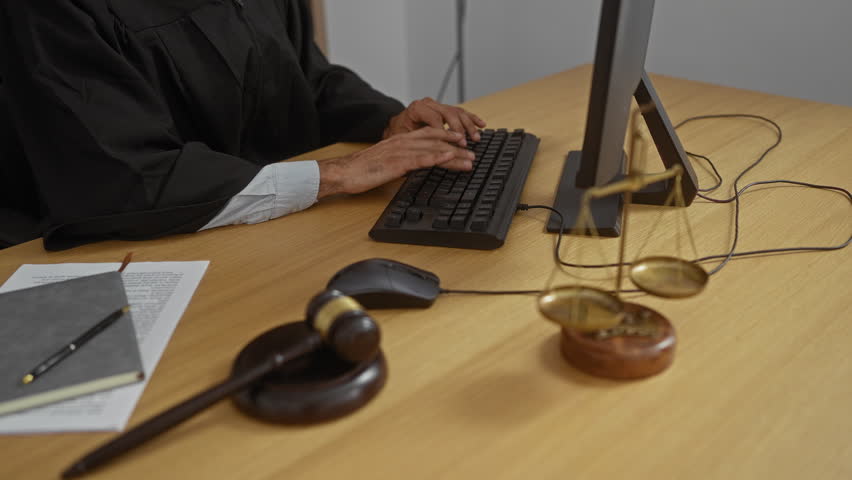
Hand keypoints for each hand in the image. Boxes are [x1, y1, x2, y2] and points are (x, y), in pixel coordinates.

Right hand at [317, 127, 474, 197]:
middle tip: (474, 150)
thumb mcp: (388, 163)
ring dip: (453, 154)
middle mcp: (403, 142)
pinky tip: (448, 159)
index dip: (448, 135)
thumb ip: (403, 162)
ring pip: (432, 150)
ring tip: (470, 159)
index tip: (463, 140)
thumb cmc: (363, 170)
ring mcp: (400, 152)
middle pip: (436, 140)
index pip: (429, 134)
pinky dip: (436, 158)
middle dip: (457, 145)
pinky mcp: (396, 164)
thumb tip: (418, 168)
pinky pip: (420, 159)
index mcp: (400, 140)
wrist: (344, 173)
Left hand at [383, 97, 486, 141]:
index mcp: (417, 108)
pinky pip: (461, 112)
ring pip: (457, 112)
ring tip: (476, 138)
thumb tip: (431, 152)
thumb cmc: (400, 133)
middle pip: (449, 113)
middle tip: (465, 144)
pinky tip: (481, 124)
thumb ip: (416, 142)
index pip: (434, 118)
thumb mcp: (403, 138)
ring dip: (469, 126)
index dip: (444, 131)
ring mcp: (438, 106)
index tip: (452, 144)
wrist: (398, 125)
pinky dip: (472, 119)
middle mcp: (429, 104)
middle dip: (459, 130)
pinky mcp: (445, 109)